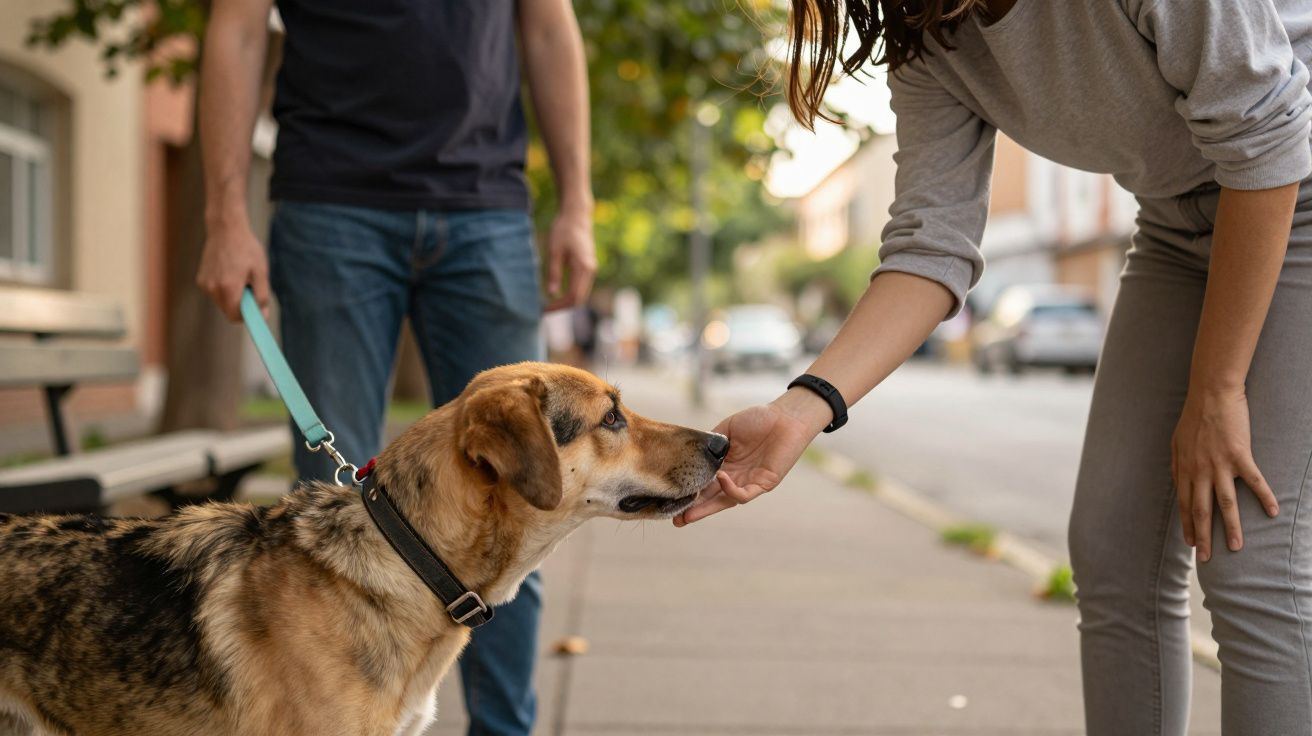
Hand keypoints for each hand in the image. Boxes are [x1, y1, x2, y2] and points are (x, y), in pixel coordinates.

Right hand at [197, 221, 269, 321]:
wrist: (226, 229)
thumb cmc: (246, 249)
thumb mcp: (260, 272)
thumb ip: (261, 296)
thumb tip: (262, 316)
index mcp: (228, 288)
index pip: (235, 317)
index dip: (248, 316)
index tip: (256, 310)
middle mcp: (212, 289)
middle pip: (228, 311)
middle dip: (241, 304)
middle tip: (249, 285)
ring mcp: (204, 284)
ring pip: (222, 302)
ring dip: (232, 295)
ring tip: (239, 275)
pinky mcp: (200, 279)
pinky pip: (215, 292)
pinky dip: (224, 288)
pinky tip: (229, 271)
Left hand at [543, 208, 595, 311]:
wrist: (577, 215)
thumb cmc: (564, 230)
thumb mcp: (554, 250)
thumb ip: (554, 272)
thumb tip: (552, 293)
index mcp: (583, 267)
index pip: (573, 296)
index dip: (558, 306)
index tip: (543, 309)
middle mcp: (591, 271)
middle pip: (579, 299)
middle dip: (562, 307)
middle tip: (544, 310)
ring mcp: (591, 269)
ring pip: (581, 294)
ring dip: (566, 302)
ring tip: (549, 304)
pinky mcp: (588, 267)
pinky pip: (581, 287)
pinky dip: (570, 294)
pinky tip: (557, 294)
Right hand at [674, 390, 828, 525]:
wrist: (785, 417)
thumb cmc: (758, 420)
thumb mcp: (726, 430)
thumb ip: (710, 445)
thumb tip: (689, 456)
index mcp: (725, 465)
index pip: (704, 483)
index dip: (690, 492)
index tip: (672, 500)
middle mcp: (734, 477)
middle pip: (711, 498)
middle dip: (694, 509)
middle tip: (676, 520)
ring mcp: (748, 482)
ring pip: (724, 501)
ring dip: (707, 509)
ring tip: (688, 514)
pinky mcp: (764, 484)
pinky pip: (744, 493)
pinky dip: (730, 490)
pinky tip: (721, 478)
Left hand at [1171, 387, 1278, 561]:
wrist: (1211, 394)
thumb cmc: (1193, 418)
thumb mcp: (1176, 444)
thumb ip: (1177, 466)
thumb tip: (1177, 482)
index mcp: (1184, 469)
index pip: (1184, 505)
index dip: (1187, 526)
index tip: (1192, 544)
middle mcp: (1200, 471)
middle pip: (1201, 510)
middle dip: (1204, 536)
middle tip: (1207, 559)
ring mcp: (1220, 465)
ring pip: (1225, 503)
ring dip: (1231, 527)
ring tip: (1236, 547)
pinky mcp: (1240, 455)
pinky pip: (1254, 481)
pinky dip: (1264, 497)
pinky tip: (1272, 512)